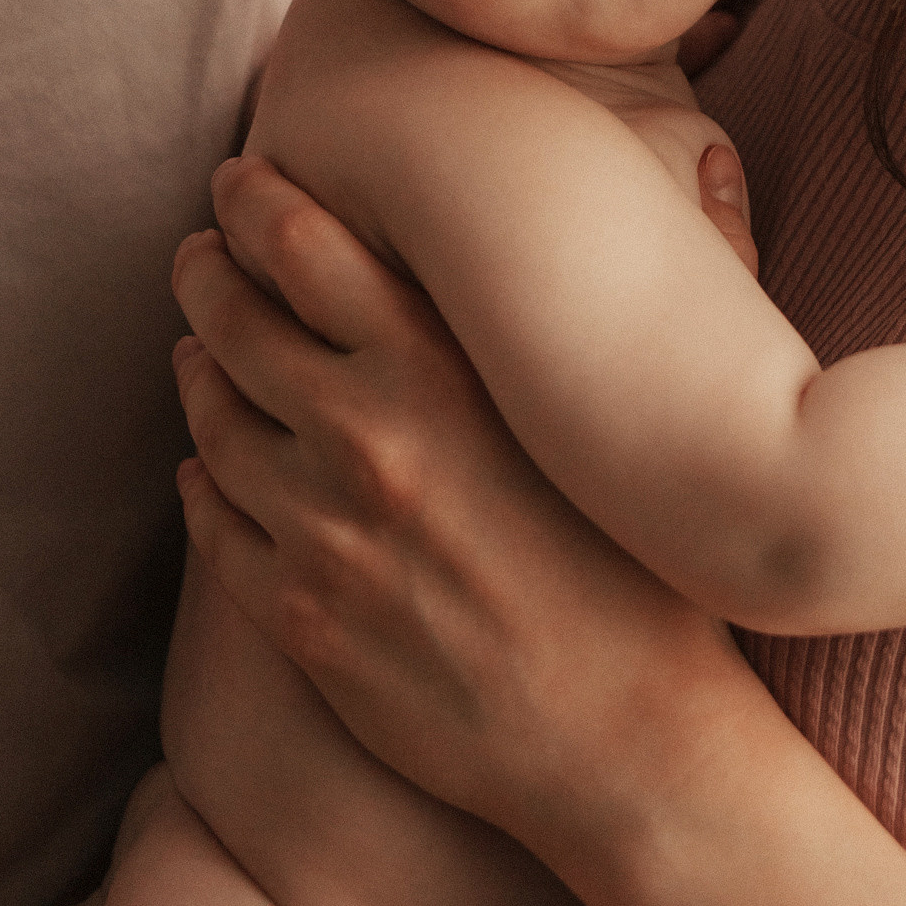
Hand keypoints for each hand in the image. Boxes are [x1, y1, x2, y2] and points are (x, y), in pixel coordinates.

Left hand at [172, 157, 766, 877]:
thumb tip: (708, 157)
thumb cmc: (661, 569)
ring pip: (212, 422)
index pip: (302, 244)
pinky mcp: (300, 620)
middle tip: (198, 252)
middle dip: (205, 274)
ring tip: (197, 349)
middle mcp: (364, 440)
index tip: (239, 180)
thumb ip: (690, 266)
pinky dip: (202, 479)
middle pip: (234, 321)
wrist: (630, 747)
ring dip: (197, 372)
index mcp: (441, 369)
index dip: (254, 202)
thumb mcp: (667, 402)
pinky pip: (216, 525)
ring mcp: (320, 535)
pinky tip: (207, 462)